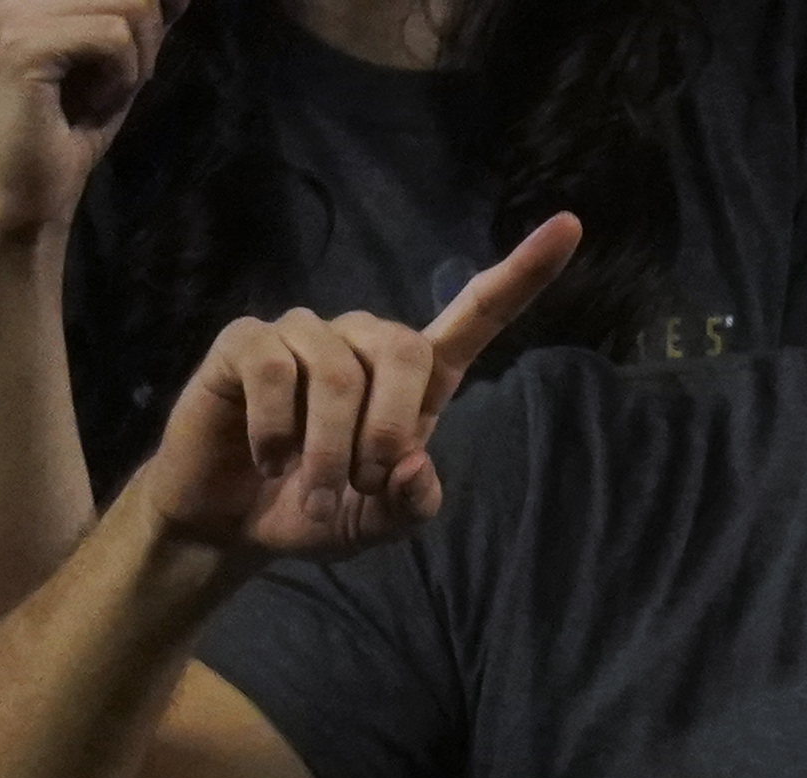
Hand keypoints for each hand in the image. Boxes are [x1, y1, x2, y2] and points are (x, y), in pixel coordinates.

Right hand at [0, 0, 169, 258]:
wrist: (33, 184)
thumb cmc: (77, 120)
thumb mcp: (126, 58)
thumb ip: (147, 18)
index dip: (152, 11)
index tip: (122, 55)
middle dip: (146, 41)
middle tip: (108, 79)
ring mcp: (17, 10)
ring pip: (131, 6)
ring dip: (133, 63)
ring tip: (94, 89)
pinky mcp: (24, 43)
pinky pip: (114, 38)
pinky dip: (121, 77)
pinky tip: (88, 99)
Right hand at [138, 212, 569, 567]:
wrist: (235, 519)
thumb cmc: (320, 510)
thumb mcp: (382, 523)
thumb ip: (414, 503)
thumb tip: (416, 464)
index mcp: (416, 378)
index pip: (476, 313)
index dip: (522, 273)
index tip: (571, 226)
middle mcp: (364, 341)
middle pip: (406, 349)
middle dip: (390, 429)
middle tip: (365, 484)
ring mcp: (304, 333)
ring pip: (338, 373)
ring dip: (329, 450)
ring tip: (314, 489)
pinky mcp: (247, 340)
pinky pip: (276, 371)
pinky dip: (277, 433)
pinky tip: (269, 459)